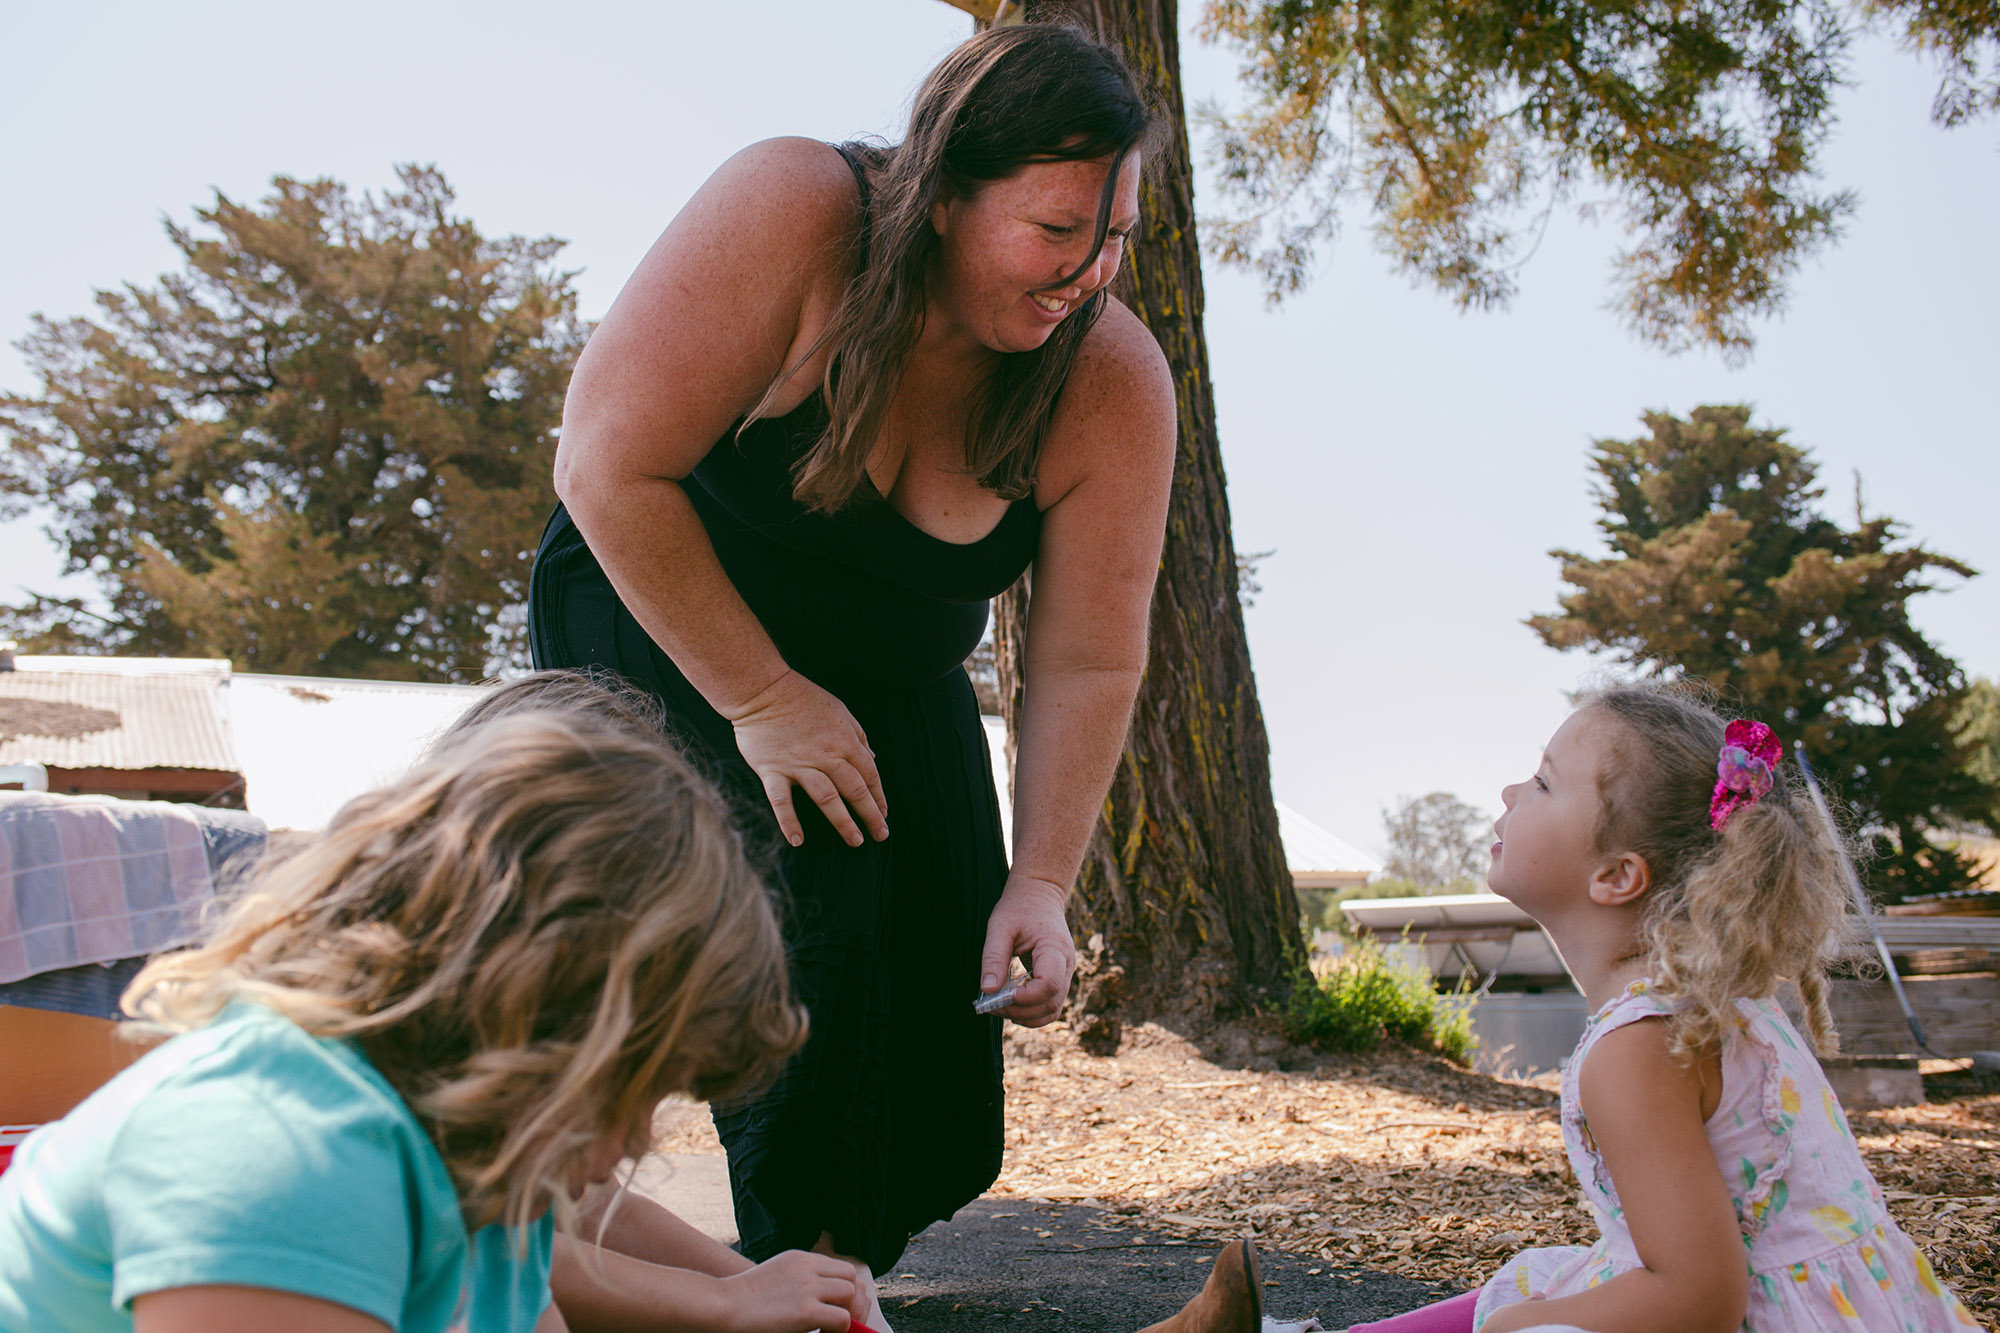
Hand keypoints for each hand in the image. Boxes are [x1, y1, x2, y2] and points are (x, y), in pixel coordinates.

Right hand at [717, 1250, 858, 1331]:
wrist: (721, 1305)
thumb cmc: (741, 1299)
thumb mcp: (775, 1278)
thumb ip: (798, 1282)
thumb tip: (821, 1303)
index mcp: (800, 1259)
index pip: (841, 1268)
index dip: (847, 1290)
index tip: (840, 1308)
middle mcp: (807, 1268)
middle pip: (851, 1278)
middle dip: (853, 1301)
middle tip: (843, 1322)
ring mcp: (807, 1288)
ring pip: (851, 1295)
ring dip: (847, 1315)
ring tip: (830, 1329)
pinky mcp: (805, 1311)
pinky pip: (842, 1319)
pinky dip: (839, 1330)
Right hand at [726, 669, 888, 848]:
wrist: (761, 690)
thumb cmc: (803, 698)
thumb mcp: (840, 711)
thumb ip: (858, 736)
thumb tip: (872, 761)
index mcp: (844, 740)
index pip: (869, 774)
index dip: (879, 797)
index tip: (884, 815)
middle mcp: (826, 754)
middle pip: (854, 789)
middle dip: (870, 814)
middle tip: (880, 835)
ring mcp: (798, 764)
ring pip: (827, 798)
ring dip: (843, 822)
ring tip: (856, 841)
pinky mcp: (772, 770)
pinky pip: (781, 800)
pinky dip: (789, 821)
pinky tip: (798, 840)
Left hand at [978, 874, 1075, 1027]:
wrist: (1039, 895)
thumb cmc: (1019, 908)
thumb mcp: (1000, 926)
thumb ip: (994, 957)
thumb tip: (987, 990)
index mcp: (1055, 948)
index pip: (1049, 984)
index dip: (1026, 997)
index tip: (1002, 995)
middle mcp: (1066, 964)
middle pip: (1051, 1002)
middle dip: (1020, 1010)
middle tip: (991, 1005)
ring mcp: (1065, 973)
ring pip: (1052, 1009)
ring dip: (1026, 1016)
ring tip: (998, 1006)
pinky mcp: (1058, 979)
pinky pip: (1049, 1005)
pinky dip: (1031, 1012)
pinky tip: (1010, 1004)